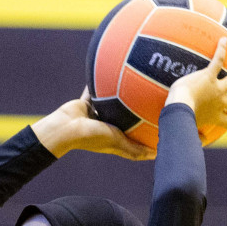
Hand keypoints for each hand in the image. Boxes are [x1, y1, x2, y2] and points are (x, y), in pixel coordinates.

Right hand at [31, 94, 155, 160]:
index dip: (146, 133)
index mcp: (114, 137)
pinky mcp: (86, 104)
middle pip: (125, 118)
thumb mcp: (117, 142)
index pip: (134, 136)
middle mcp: (107, 126)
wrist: (65, 128)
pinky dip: (101, 82)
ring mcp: (96, 114)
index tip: (161, 124)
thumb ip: (134, 149)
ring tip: (134, 82)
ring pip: (112, 103)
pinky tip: (111, 71)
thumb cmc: (91, 137)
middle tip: (153, 97)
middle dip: (137, 110)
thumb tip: (156, 154)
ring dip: (120, 95)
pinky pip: (96, 91)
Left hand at [166, 37, 226, 135]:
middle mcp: (220, 102)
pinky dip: (221, 50)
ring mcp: (217, 88)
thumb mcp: (187, 130)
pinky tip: (223, 40)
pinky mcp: (209, 76)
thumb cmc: (180, 120)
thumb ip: (191, 136)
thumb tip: (190, 144)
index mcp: (215, 116)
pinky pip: (218, 61)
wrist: (180, 108)